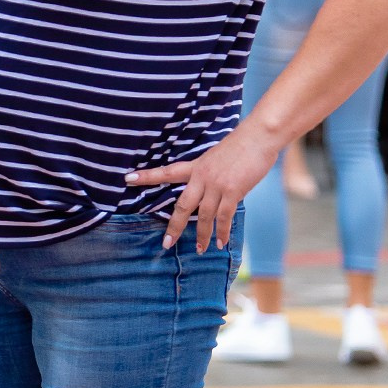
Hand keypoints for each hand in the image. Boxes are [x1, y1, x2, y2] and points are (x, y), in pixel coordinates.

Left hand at [124, 121, 279, 251]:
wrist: (259, 136)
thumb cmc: (243, 144)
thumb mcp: (218, 156)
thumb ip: (210, 173)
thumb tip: (212, 190)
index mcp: (196, 166)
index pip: (167, 172)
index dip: (147, 176)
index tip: (127, 178)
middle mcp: (202, 177)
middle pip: (182, 205)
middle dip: (174, 227)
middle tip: (166, 244)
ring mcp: (217, 185)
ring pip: (203, 216)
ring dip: (201, 235)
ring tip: (199, 250)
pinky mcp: (233, 191)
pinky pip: (224, 217)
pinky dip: (222, 232)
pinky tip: (221, 243)